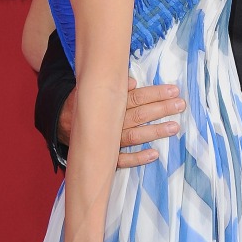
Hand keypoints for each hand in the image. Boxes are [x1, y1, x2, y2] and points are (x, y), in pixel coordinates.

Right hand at [58, 78, 185, 168]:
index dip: (155, 94)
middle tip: (180, 105)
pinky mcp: (105, 156)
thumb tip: (131, 82)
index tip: (174, 90)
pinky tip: (154, 154)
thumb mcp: (96, 90)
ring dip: (154, 132)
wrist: (62, 125)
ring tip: (174, 128)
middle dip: (161, 110)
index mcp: (110, 104)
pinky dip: (137, 158)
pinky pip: (121, 159)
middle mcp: (110, 123)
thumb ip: (115, 87)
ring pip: (133, 136)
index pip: (135, 98)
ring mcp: (108, 141)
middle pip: (138, 115)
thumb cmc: (89, 104)